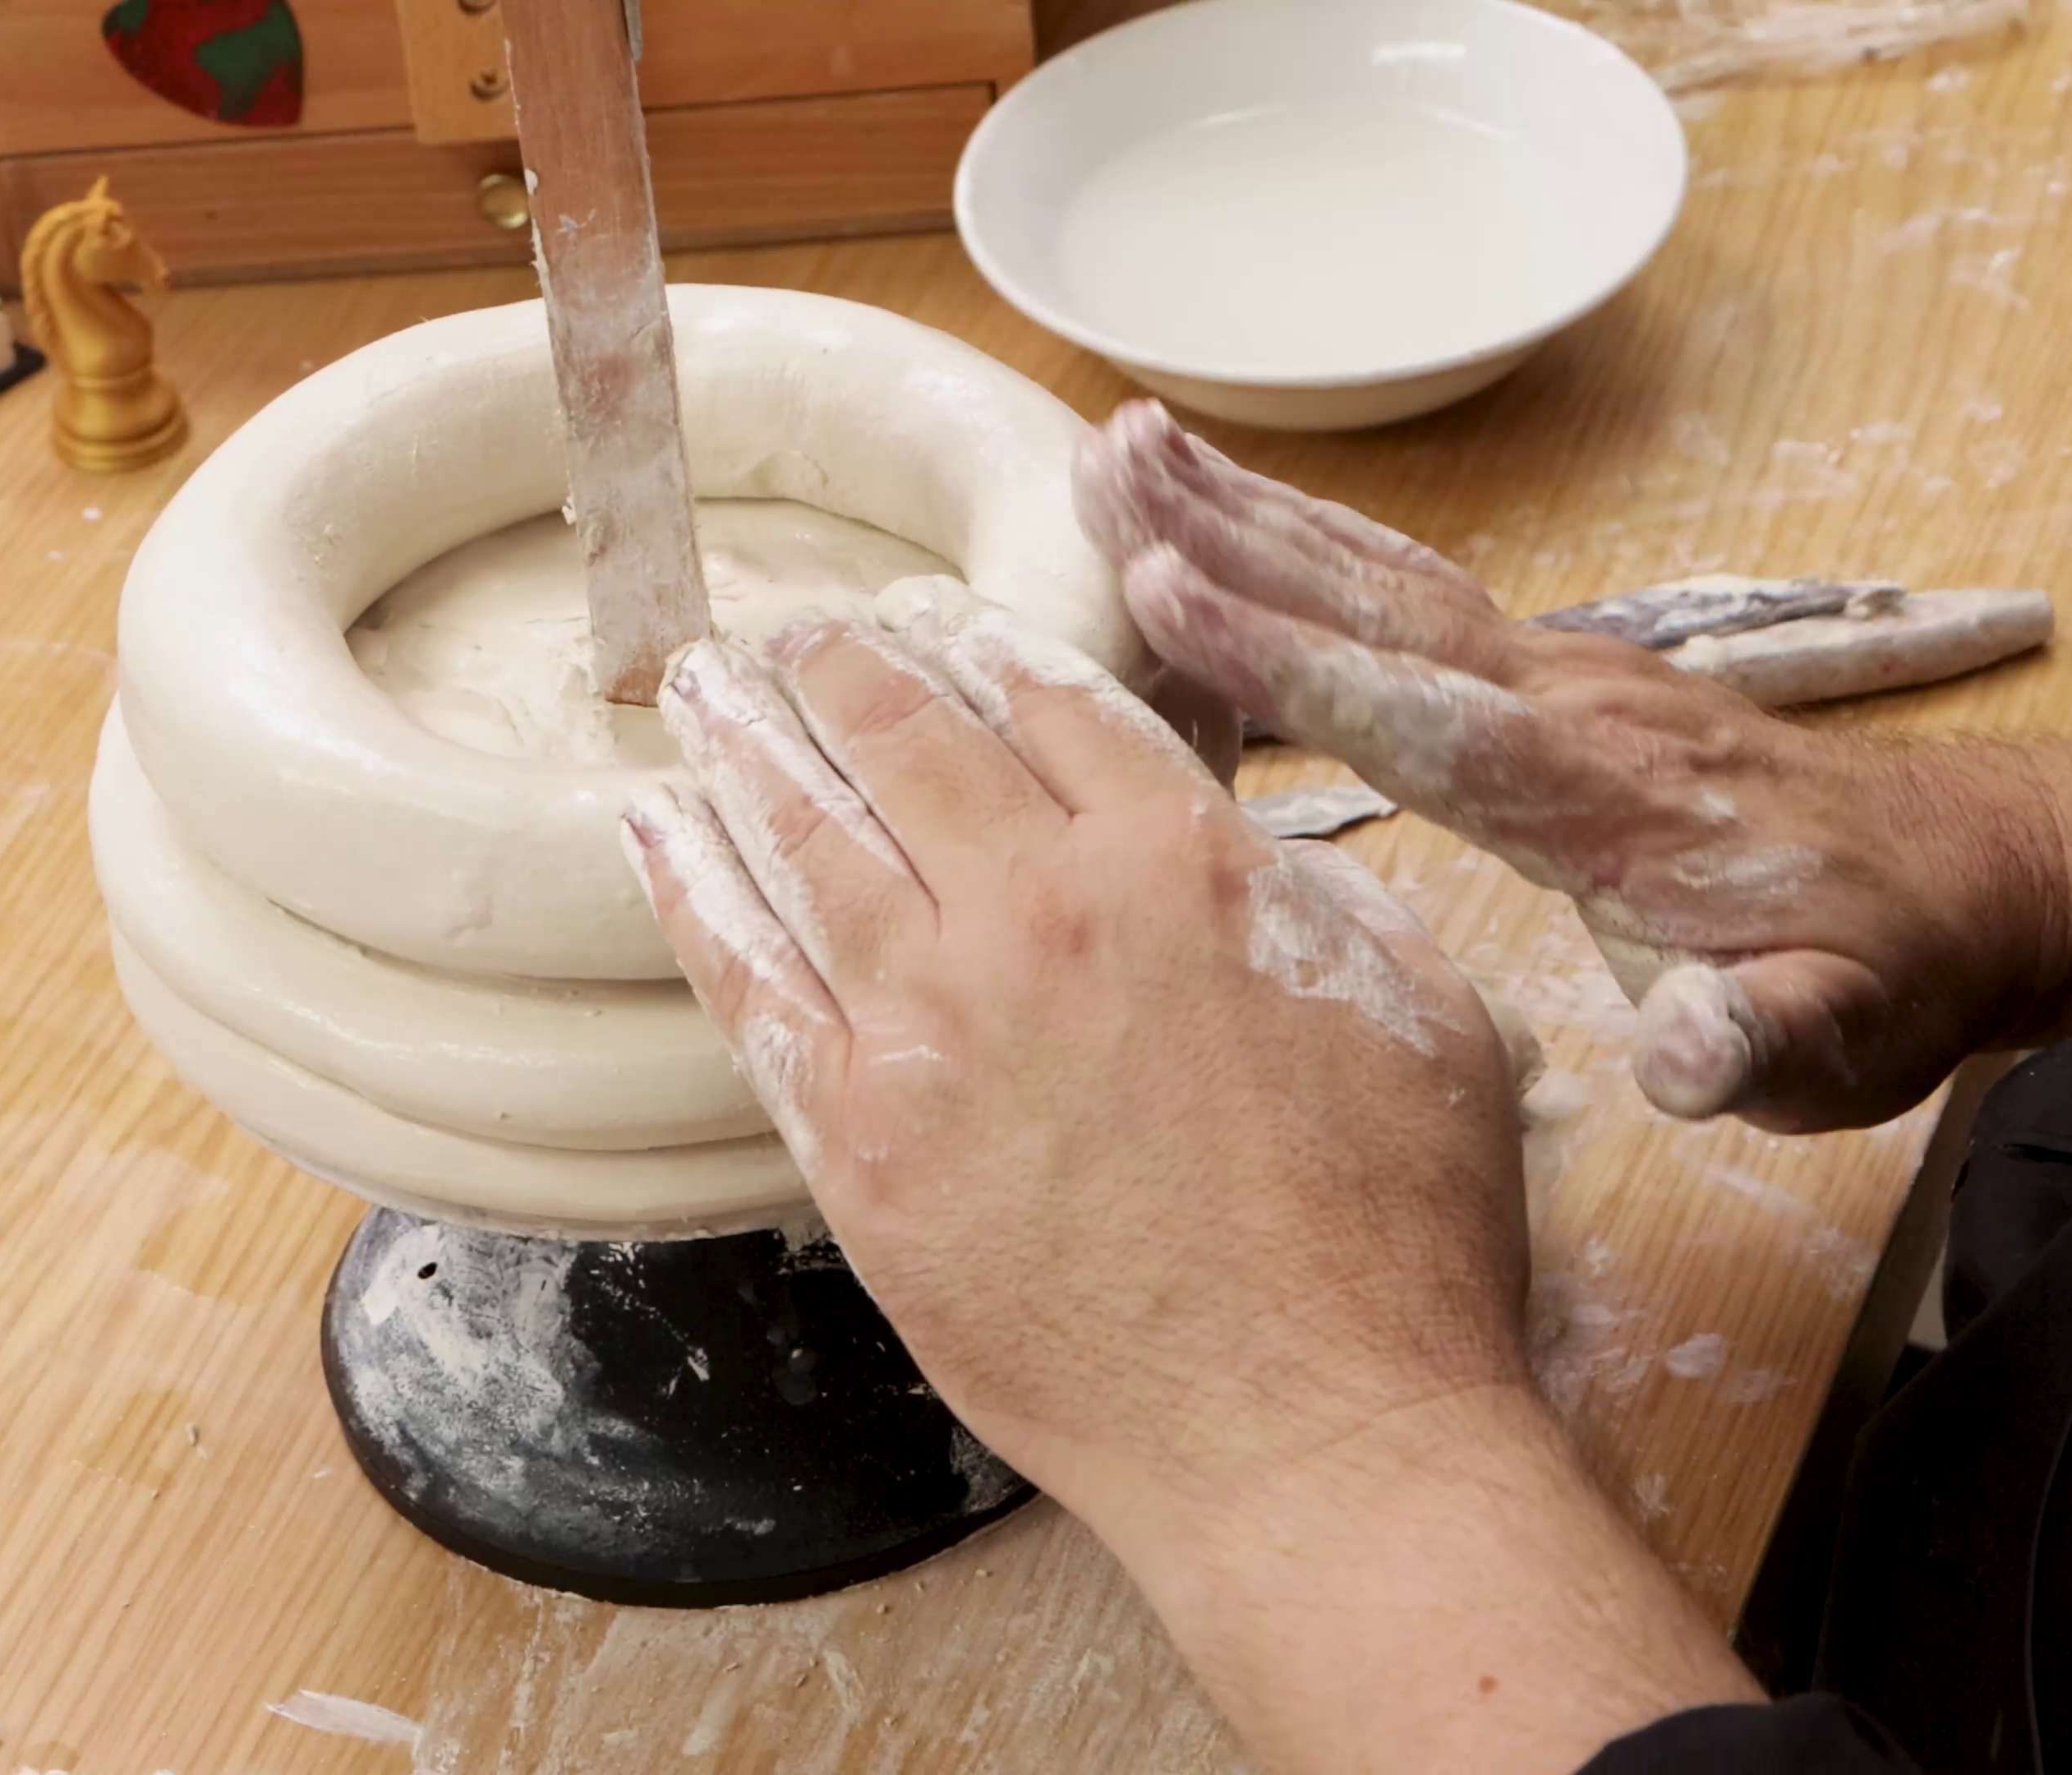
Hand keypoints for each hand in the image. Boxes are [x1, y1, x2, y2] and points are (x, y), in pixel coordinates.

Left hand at [620, 601, 1755, 1767]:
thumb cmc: (1395, 1242)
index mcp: (1184, 863)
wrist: (1314, 1435)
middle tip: (798, 630)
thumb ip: (1303, 895)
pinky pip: (750, 985)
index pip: (1054, 704)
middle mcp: (1043, 914)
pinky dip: (695, 894)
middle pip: (913, 743)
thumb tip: (1228, 844)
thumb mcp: (1415, 1004)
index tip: (934, 620)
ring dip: (748, 744)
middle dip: (845, 667)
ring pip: (813, 840)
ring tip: (702, 686)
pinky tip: (655, 832)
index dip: (982, 647)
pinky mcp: (863, 1146)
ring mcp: (937, 1028)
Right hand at [1075, 401, 2071, 1131]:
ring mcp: (1569, 678)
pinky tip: (1240, 529)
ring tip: (1131, 444)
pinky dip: (1313, 551)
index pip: (1426, 717)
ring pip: (1386, 582)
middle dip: (1233, 534)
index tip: (1167, 587)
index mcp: (1610, 794)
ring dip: (1255, 514)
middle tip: (1104, 453)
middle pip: (1378, 607)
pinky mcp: (1560, 681)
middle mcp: (1576, 705)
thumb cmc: (1891, 971)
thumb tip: (1687, 1052)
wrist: (1980, 881)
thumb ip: (1763, 1041)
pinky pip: (1411, 602)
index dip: (1292, 662)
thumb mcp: (1844, 1039)